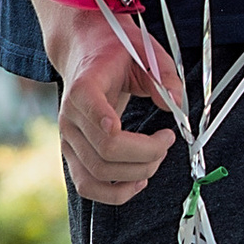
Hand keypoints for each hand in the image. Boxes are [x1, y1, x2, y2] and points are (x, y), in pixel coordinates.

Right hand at [42, 0, 181, 208]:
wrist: (84, 51)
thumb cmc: (117, 52)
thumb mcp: (146, 51)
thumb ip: (165, 75)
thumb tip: (175, 104)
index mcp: (84, 86)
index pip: (91, 111)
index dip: (114, 128)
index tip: (152, 131)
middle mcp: (69, 116)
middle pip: (105, 152)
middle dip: (147, 154)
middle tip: (168, 139)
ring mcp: (67, 139)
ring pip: (98, 174)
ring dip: (136, 174)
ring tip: (157, 158)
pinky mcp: (72, 155)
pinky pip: (88, 186)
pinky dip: (115, 193)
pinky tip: (139, 180)